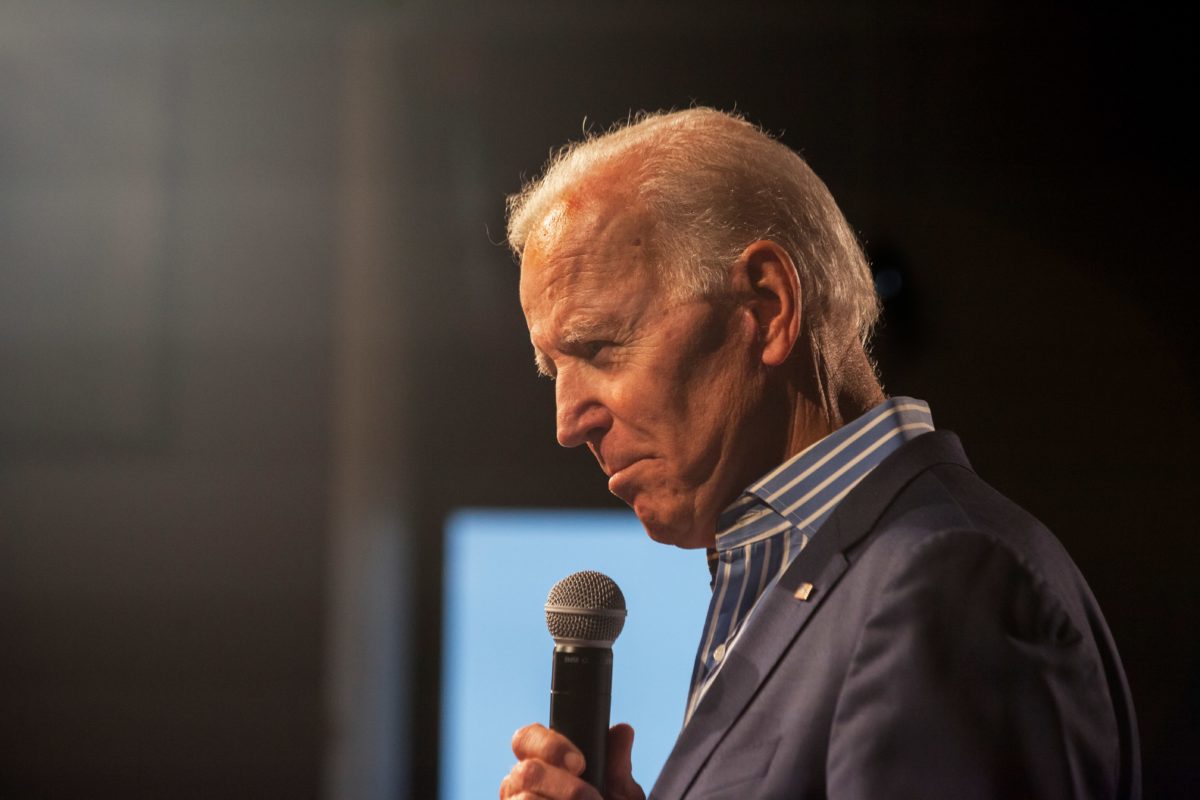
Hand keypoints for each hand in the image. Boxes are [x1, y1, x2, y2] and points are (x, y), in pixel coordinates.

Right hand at [500, 722, 644, 799]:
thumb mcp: (620, 795)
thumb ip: (617, 766)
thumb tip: (623, 732)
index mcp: (542, 764)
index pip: (526, 738)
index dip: (549, 745)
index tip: (580, 763)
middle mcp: (520, 787)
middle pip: (525, 772)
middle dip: (564, 786)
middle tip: (591, 798)